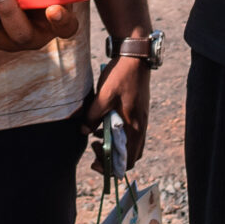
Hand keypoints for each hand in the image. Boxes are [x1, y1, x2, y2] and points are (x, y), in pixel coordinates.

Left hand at [85, 42, 151, 165]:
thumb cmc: (121, 76)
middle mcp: (141, 126)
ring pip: (130, 144)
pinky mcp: (138, 112)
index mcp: (134, 126)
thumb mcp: (103, 96)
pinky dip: (117, 135)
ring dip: (114, 145)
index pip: (127, 159)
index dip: (110, 166)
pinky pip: (129, 132)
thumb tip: (83, 132)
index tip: (94, 160)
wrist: (135, 57)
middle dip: (112, 158)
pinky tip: (102, 124)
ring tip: (96, 137)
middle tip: (95, 148)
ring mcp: (141, 119)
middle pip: (130, 155)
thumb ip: (92, 116)